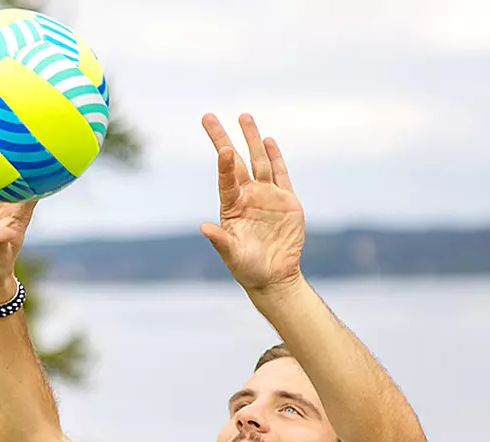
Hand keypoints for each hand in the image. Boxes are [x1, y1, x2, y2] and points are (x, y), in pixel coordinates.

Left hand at [200, 113, 304, 292]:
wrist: (274, 277)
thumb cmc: (247, 269)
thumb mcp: (232, 256)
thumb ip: (220, 241)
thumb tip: (203, 228)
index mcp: (233, 207)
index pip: (226, 180)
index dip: (223, 165)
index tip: (220, 148)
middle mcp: (248, 196)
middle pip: (235, 161)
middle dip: (223, 138)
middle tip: (207, 117)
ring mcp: (267, 196)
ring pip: (259, 161)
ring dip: (252, 139)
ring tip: (243, 116)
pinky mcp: (286, 201)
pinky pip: (281, 174)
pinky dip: (275, 157)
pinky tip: (268, 141)